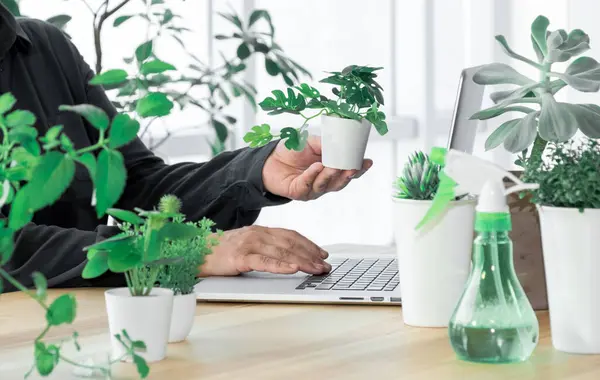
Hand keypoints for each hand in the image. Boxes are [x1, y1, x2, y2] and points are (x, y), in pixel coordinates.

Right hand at [199, 226, 330, 275]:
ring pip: (282, 252)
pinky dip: (281, 265)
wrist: (196, 252)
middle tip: (325, 265)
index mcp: (261, 231)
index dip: (309, 244)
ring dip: (303, 261)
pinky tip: (293, 269)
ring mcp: (249, 245)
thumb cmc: (221, 252)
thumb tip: (288, 257)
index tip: (322, 254)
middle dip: (311, 254)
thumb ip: (266, 247)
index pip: (291, 235)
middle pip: (291, 243)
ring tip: (316, 268)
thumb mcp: (247, 245)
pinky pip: (265, 261)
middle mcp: (258, 234)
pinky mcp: (240, 258)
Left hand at [262, 136, 372, 200]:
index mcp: (330, 170)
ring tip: (334, 166)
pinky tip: (316, 166)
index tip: (368, 162)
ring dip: (331, 176)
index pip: (348, 172)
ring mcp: (312, 190)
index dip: (359, 169)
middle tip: (354, 167)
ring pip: (326, 185)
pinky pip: (308, 184)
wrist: (269, 160)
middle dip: (348, 175)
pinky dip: (312, 175)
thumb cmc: (292, 151)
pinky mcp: (299, 192)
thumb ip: (326, 144)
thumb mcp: (312, 142)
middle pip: (340, 182)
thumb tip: (340, 143)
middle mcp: (324, 182)